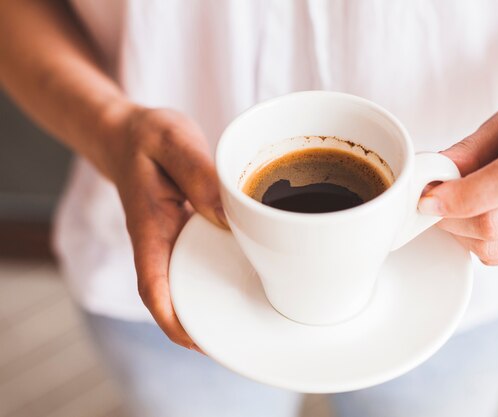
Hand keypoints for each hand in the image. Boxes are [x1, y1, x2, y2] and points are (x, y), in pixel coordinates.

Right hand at [107, 107, 226, 349]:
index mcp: (149, 226)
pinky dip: (220, 272)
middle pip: (175, 294)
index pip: (152, 284)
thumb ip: (196, 172)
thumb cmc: (147, 138)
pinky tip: (249, 272)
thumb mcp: (171, 141)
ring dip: (213, 300)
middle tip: (239, 340)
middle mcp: (160, 240)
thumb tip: (227, 214)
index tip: (195, 340)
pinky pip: (201, 258)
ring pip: (191, 279)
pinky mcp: (187, 229)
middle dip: (199, 323)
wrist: (128, 134)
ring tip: (252, 315)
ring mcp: (173, 238)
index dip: (170, 318)